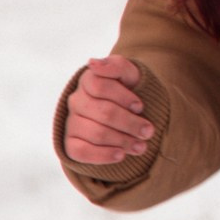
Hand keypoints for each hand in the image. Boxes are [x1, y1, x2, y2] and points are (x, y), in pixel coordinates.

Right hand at [63, 53, 152, 168]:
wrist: (126, 115)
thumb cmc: (129, 91)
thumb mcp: (130, 75)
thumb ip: (116, 65)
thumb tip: (92, 64)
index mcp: (88, 80)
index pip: (99, 86)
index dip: (123, 97)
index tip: (140, 106)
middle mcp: (76, 101)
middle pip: (103, 112)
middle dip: (130, 123)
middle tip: (148, 132)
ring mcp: (71, 123)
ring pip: (95, 133)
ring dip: (122, 141)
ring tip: (141, 146)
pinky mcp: (70, 143)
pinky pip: (80, 152)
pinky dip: (103, 155)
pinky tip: (120, 155)